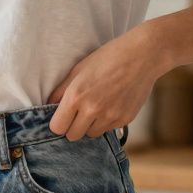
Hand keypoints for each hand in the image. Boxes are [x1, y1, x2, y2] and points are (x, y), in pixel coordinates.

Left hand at [47, 27, 168, 140]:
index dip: (58, 123)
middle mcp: (92, 110)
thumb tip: (49, 105)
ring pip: (91, 134)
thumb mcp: (78, 69)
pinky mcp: (125, 120)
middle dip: (72, 127)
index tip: (62, 117)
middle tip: (78, 113)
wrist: (143, 56)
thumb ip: (61, 90)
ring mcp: (110, 117)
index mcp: (76, 96)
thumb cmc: (108, 58)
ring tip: (97, 106)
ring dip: (90, 125)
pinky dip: (107, 122)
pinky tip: (112, 104)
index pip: (57, 128)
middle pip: (73, 136)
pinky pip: (109, 129)